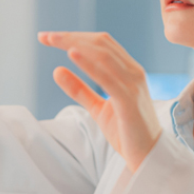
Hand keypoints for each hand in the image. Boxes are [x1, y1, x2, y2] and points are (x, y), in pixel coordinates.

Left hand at [38, 32, 161, 171]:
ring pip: (103, 54)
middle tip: (45, 36)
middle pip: (100, 43)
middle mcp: (133, 72)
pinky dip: (88, 63)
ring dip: (75, 44)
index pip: (101, 43)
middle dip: (71, 36)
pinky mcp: (129, 100)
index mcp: (128, 70)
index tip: (50, 37)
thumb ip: (79, 89)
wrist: (148, 157)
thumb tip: (57, 70)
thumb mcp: (97, 108)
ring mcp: (133, 84)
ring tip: (53, 40)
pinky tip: (72, 54)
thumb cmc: (126, 131)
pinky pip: (107, 77)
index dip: (75, 36)